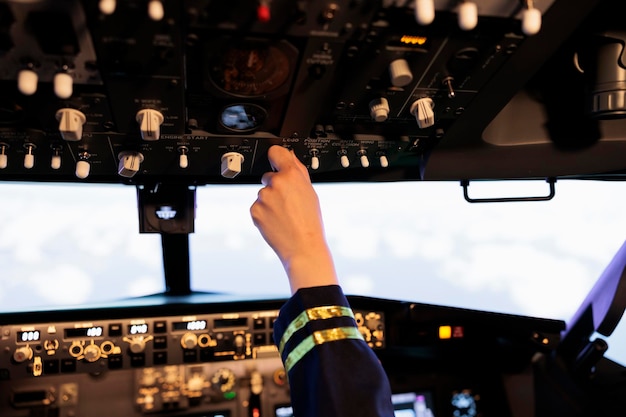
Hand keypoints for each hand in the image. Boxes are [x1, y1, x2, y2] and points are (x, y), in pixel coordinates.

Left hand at [250, 145, 337, 293]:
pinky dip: (264, 213)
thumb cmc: (310, 222)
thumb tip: (289, 156)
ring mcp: (263, 197)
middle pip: (269, 176)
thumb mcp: (310, 192)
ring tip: (285, 215)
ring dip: (270, 201)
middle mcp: (276, 183)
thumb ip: (298, 171)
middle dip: (276, 186)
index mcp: (292, 175)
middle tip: (289, 203)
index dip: (276, 156)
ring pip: (263, 193)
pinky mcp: (255, 210)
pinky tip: (276, 221)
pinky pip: (257, 207)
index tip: (276, 160)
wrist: (302, 247)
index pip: (276, 152)